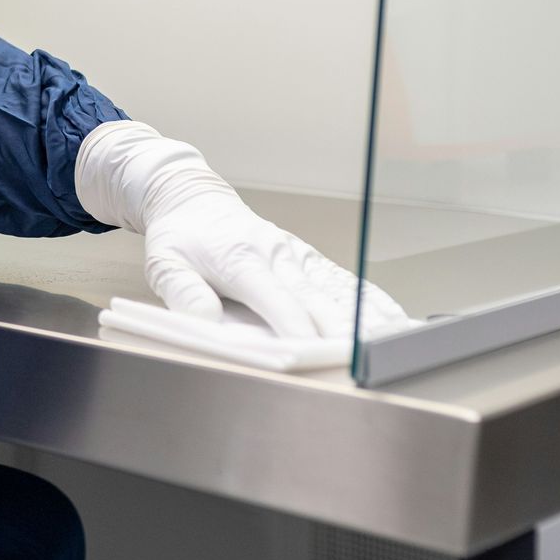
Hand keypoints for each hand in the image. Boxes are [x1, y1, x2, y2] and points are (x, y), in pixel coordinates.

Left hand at [74, 121, 410, 338]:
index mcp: (242, 258)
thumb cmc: (181, 237)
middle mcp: (277, 255)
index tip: (312, 352)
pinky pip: (342, 280)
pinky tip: (393, 318)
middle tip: (365, 360)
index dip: (295, 326)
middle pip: (316, 298)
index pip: (275, 297)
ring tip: (396, 342)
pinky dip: (369, 300)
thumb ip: (183, 293)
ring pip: (337, 289)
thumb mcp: (163, 263)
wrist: (194, 200)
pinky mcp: (307, 258)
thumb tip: (206, 324)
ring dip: (366, 316)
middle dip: (341, 330)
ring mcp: (296, 255)